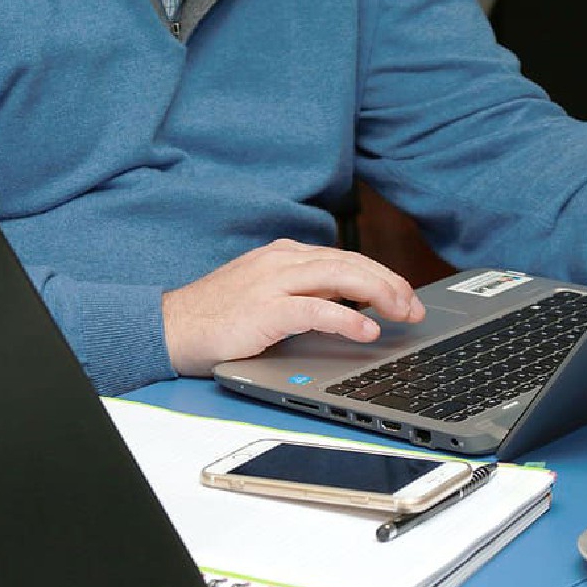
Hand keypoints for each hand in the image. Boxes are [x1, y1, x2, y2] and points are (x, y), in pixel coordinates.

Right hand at [162, 239, 425, 375]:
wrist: (170, 328)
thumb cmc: (218, 317)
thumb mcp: (268, 296)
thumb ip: (305, 294)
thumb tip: (352, 309)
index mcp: (285, 256)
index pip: (346, 258)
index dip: (383, 276)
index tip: (406, 296)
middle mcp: (283, 261)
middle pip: (351, 263)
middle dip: (391, 284)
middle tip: (416, 307)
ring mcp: (274, 282)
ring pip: (342, 277)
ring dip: (380, 295)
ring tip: (403, 313)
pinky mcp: (266, 309)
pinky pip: (317, 309)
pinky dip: (348, 319)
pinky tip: (368, 331)